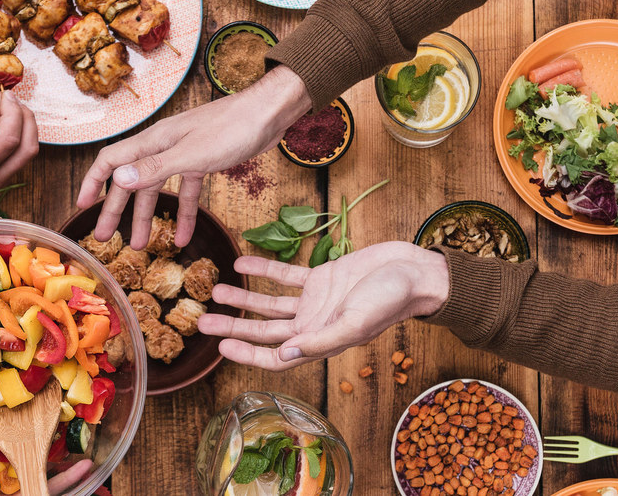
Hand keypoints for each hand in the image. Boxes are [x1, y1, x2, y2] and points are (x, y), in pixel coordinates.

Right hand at [0, 91, 38, 196]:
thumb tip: (5, 102)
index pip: (9, 139)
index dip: (13, 113)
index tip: (6, 95)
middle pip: (28, 148)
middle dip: (25, 119)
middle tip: (11, 100)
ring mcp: (1, 181)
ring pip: (28, 152)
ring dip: (25, 127)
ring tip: (8, 110)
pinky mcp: (4, 176)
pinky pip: (22, 155)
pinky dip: (20, 136)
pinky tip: (6, 123)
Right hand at [77, 66, 311, 249]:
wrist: (269, 113)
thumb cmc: (233, 127)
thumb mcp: (193, 154)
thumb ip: (156, 169)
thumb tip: (119, 181)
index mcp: (154, 141)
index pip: (111, 160)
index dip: (93, 182)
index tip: (83, 207)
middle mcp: (164, 146)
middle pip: (132, 180)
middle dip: (117, 210)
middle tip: (105, 238)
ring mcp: (184, 154)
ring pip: (158, 189)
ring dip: (149, 218)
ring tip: (141, 246)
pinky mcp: (204, 161)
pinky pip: (187, 192)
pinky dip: (184, 215)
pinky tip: (184, 238)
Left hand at [197, 242, 448, 370]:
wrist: (415, 270)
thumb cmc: (391, 300)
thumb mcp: (355, 322)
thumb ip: (320, 340)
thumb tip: (284, 356)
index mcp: (320, 340)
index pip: (275, 355)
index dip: (247, 353)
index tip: (220, 346)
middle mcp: (313, 324)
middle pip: (264, 329)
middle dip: (234, 326)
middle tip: (202, 319)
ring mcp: (316, 300)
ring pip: (270, 303)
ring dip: (244, 298)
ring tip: (216, 290)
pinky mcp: (323, 277)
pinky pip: (287, 275)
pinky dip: (265, 269)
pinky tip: (242, 261)